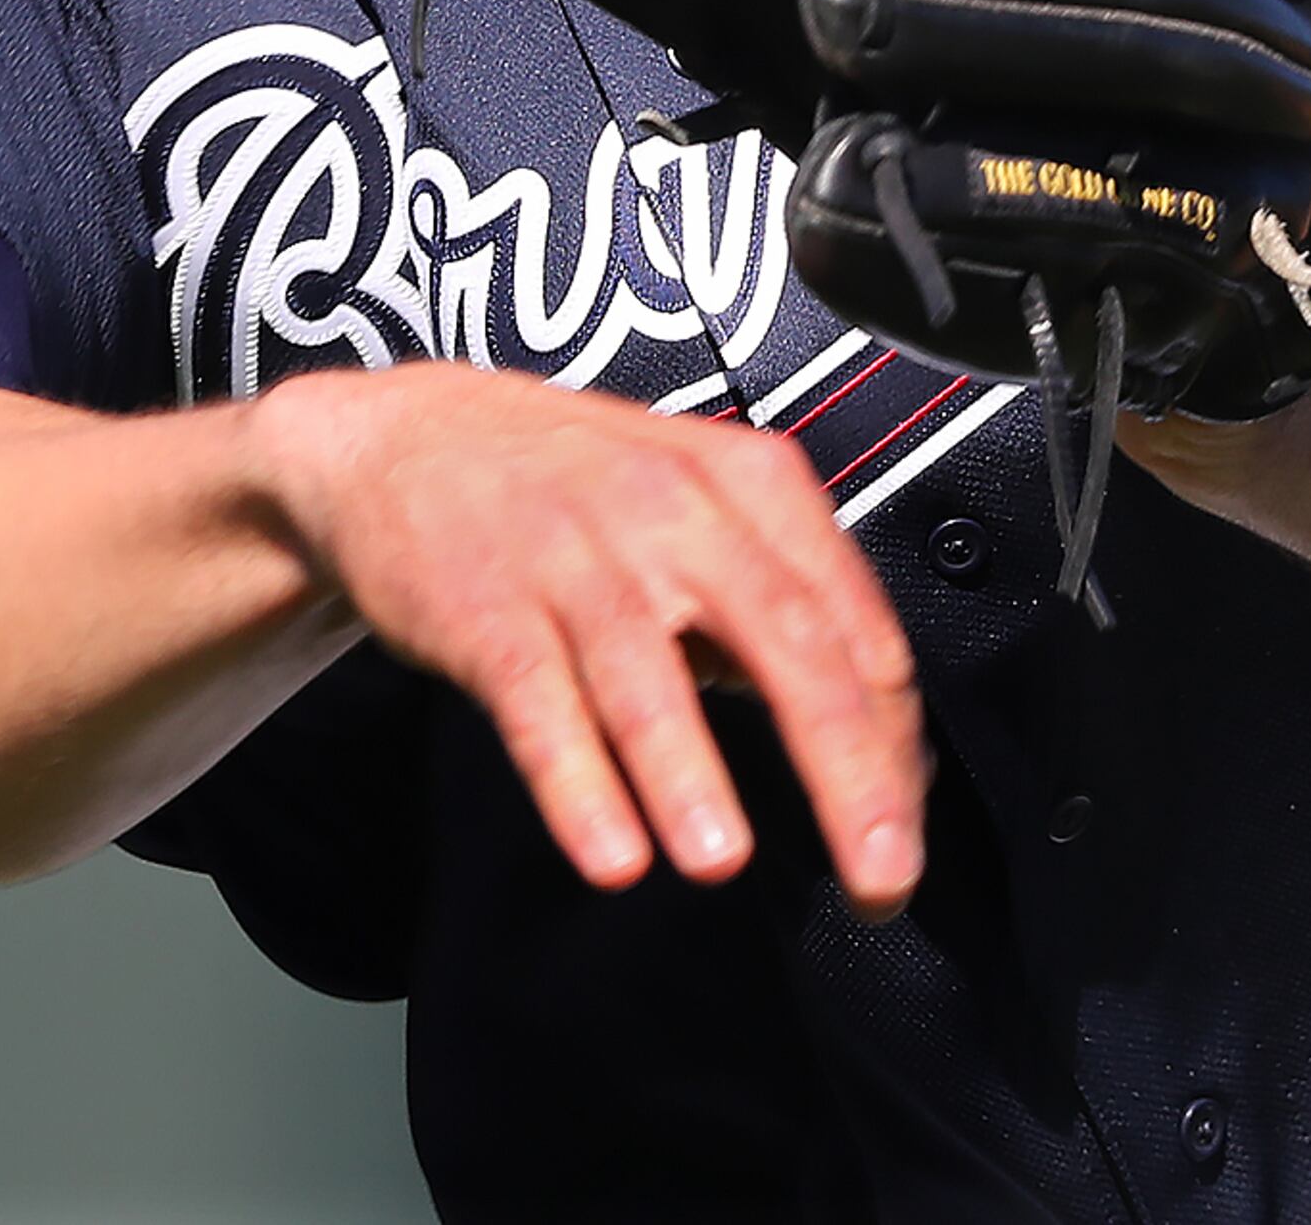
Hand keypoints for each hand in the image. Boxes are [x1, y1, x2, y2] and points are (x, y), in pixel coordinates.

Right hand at [250, 365, 929, 914]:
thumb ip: (785, 603)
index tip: (904, 830)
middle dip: (844, 765)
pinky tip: (610, 853)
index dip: (891, 741)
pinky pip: (538, 704)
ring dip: (687, 772)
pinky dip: (576, 782)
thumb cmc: (576, 485)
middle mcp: (677, 512)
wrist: (406, 440)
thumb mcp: (703, 500)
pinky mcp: (487, 610)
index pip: (854, 625)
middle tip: (878, 870)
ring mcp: (577, 559)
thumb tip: (875, 746)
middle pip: (786, 642)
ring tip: (722, 859)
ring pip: (648, 675)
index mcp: (753, 484)